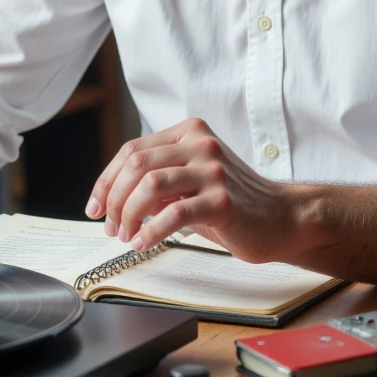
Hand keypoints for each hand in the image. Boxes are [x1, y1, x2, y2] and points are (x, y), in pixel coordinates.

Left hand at [85, 119, 299, 263]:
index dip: (106, 181)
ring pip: (150, 185)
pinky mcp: (223, 200)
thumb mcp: (189, 182)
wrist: (282, 218)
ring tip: (127, 236)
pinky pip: (175, 213)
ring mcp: (213, 170)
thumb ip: (157, 180)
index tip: (94, 207)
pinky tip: (143, 244)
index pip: (132, 150)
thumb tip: (111, 198)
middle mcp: (201, 144)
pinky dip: (151, 231)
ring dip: (128, 215)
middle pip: (136, 165)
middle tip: (111, 227)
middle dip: (114, 199)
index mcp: (190, 133)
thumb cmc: (232, 204)